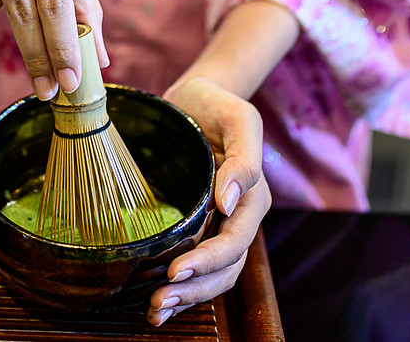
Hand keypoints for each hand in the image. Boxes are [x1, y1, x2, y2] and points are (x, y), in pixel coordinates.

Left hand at [147, 77, 270, 325]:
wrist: (196, 98)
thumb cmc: (218, 105)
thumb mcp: (238, 119)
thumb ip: (243, 158)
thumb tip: (229, 201)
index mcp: (254, 197)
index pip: (235, 242)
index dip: (208, 261)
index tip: (175, 271)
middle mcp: (238, 218)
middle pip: (225, 268)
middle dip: (194, 289)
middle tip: (158, 301)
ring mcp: (218, 225)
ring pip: (213, 275)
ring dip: (187, 297)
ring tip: (155, 310)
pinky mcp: (196, 226)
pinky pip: (195, 264)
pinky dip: (181, 287)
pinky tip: (158, 302)